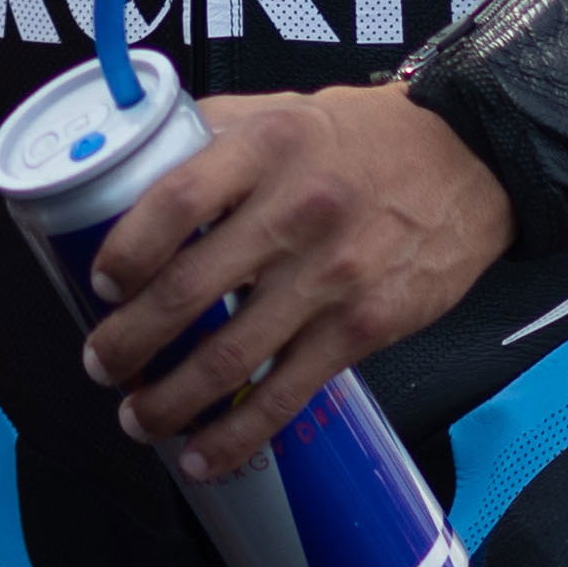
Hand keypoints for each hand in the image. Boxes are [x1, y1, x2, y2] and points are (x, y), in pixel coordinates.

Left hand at [78, 82, 509, 481]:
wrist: (469, 163)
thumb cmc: (361, 138)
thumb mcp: (282, 110)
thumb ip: (210, 132)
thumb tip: (128, 158)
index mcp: (265, 148)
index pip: (176, 201)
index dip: (126, 249)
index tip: (99, 282)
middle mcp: (295, 213)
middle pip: (188, 290)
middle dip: (128, 341)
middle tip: (99, 363)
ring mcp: (330, 278)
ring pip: (231, 357)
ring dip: (169, 400)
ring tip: (137, 418)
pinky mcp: (361, 329)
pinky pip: (286, 394)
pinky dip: (237, 434)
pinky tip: (201, 456)